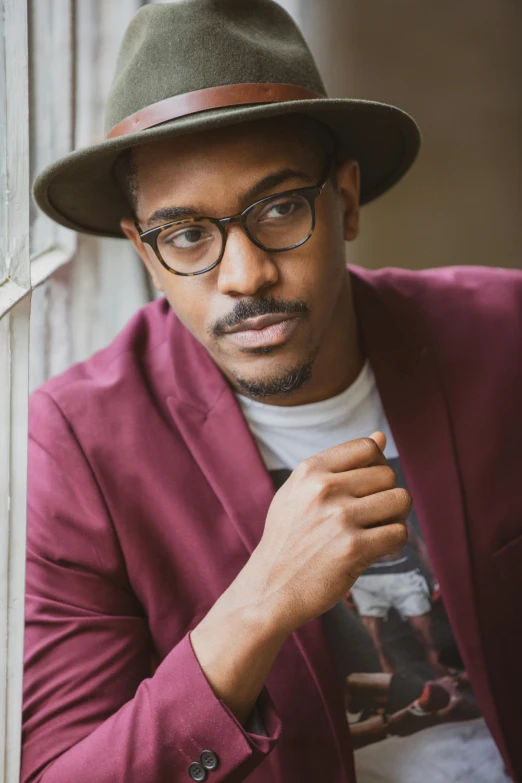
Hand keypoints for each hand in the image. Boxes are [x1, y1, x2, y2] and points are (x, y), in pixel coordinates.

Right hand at [247, 432, 411, 633]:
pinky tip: (374, 549)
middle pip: (388, 474)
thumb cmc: (288, 539)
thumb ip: (339, 464)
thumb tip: (381, 436)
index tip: (367, 488)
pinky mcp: (353, 549)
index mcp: (310, 470)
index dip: (376, 466)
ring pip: (400, 501)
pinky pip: (399, 534)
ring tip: (375, 530)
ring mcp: (339, 518)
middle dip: (386, 495)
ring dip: (394, 518)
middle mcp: (324, 489)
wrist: (270, 588)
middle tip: (371, 515)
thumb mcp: (299, 493)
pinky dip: (392, 543)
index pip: (367, 447)